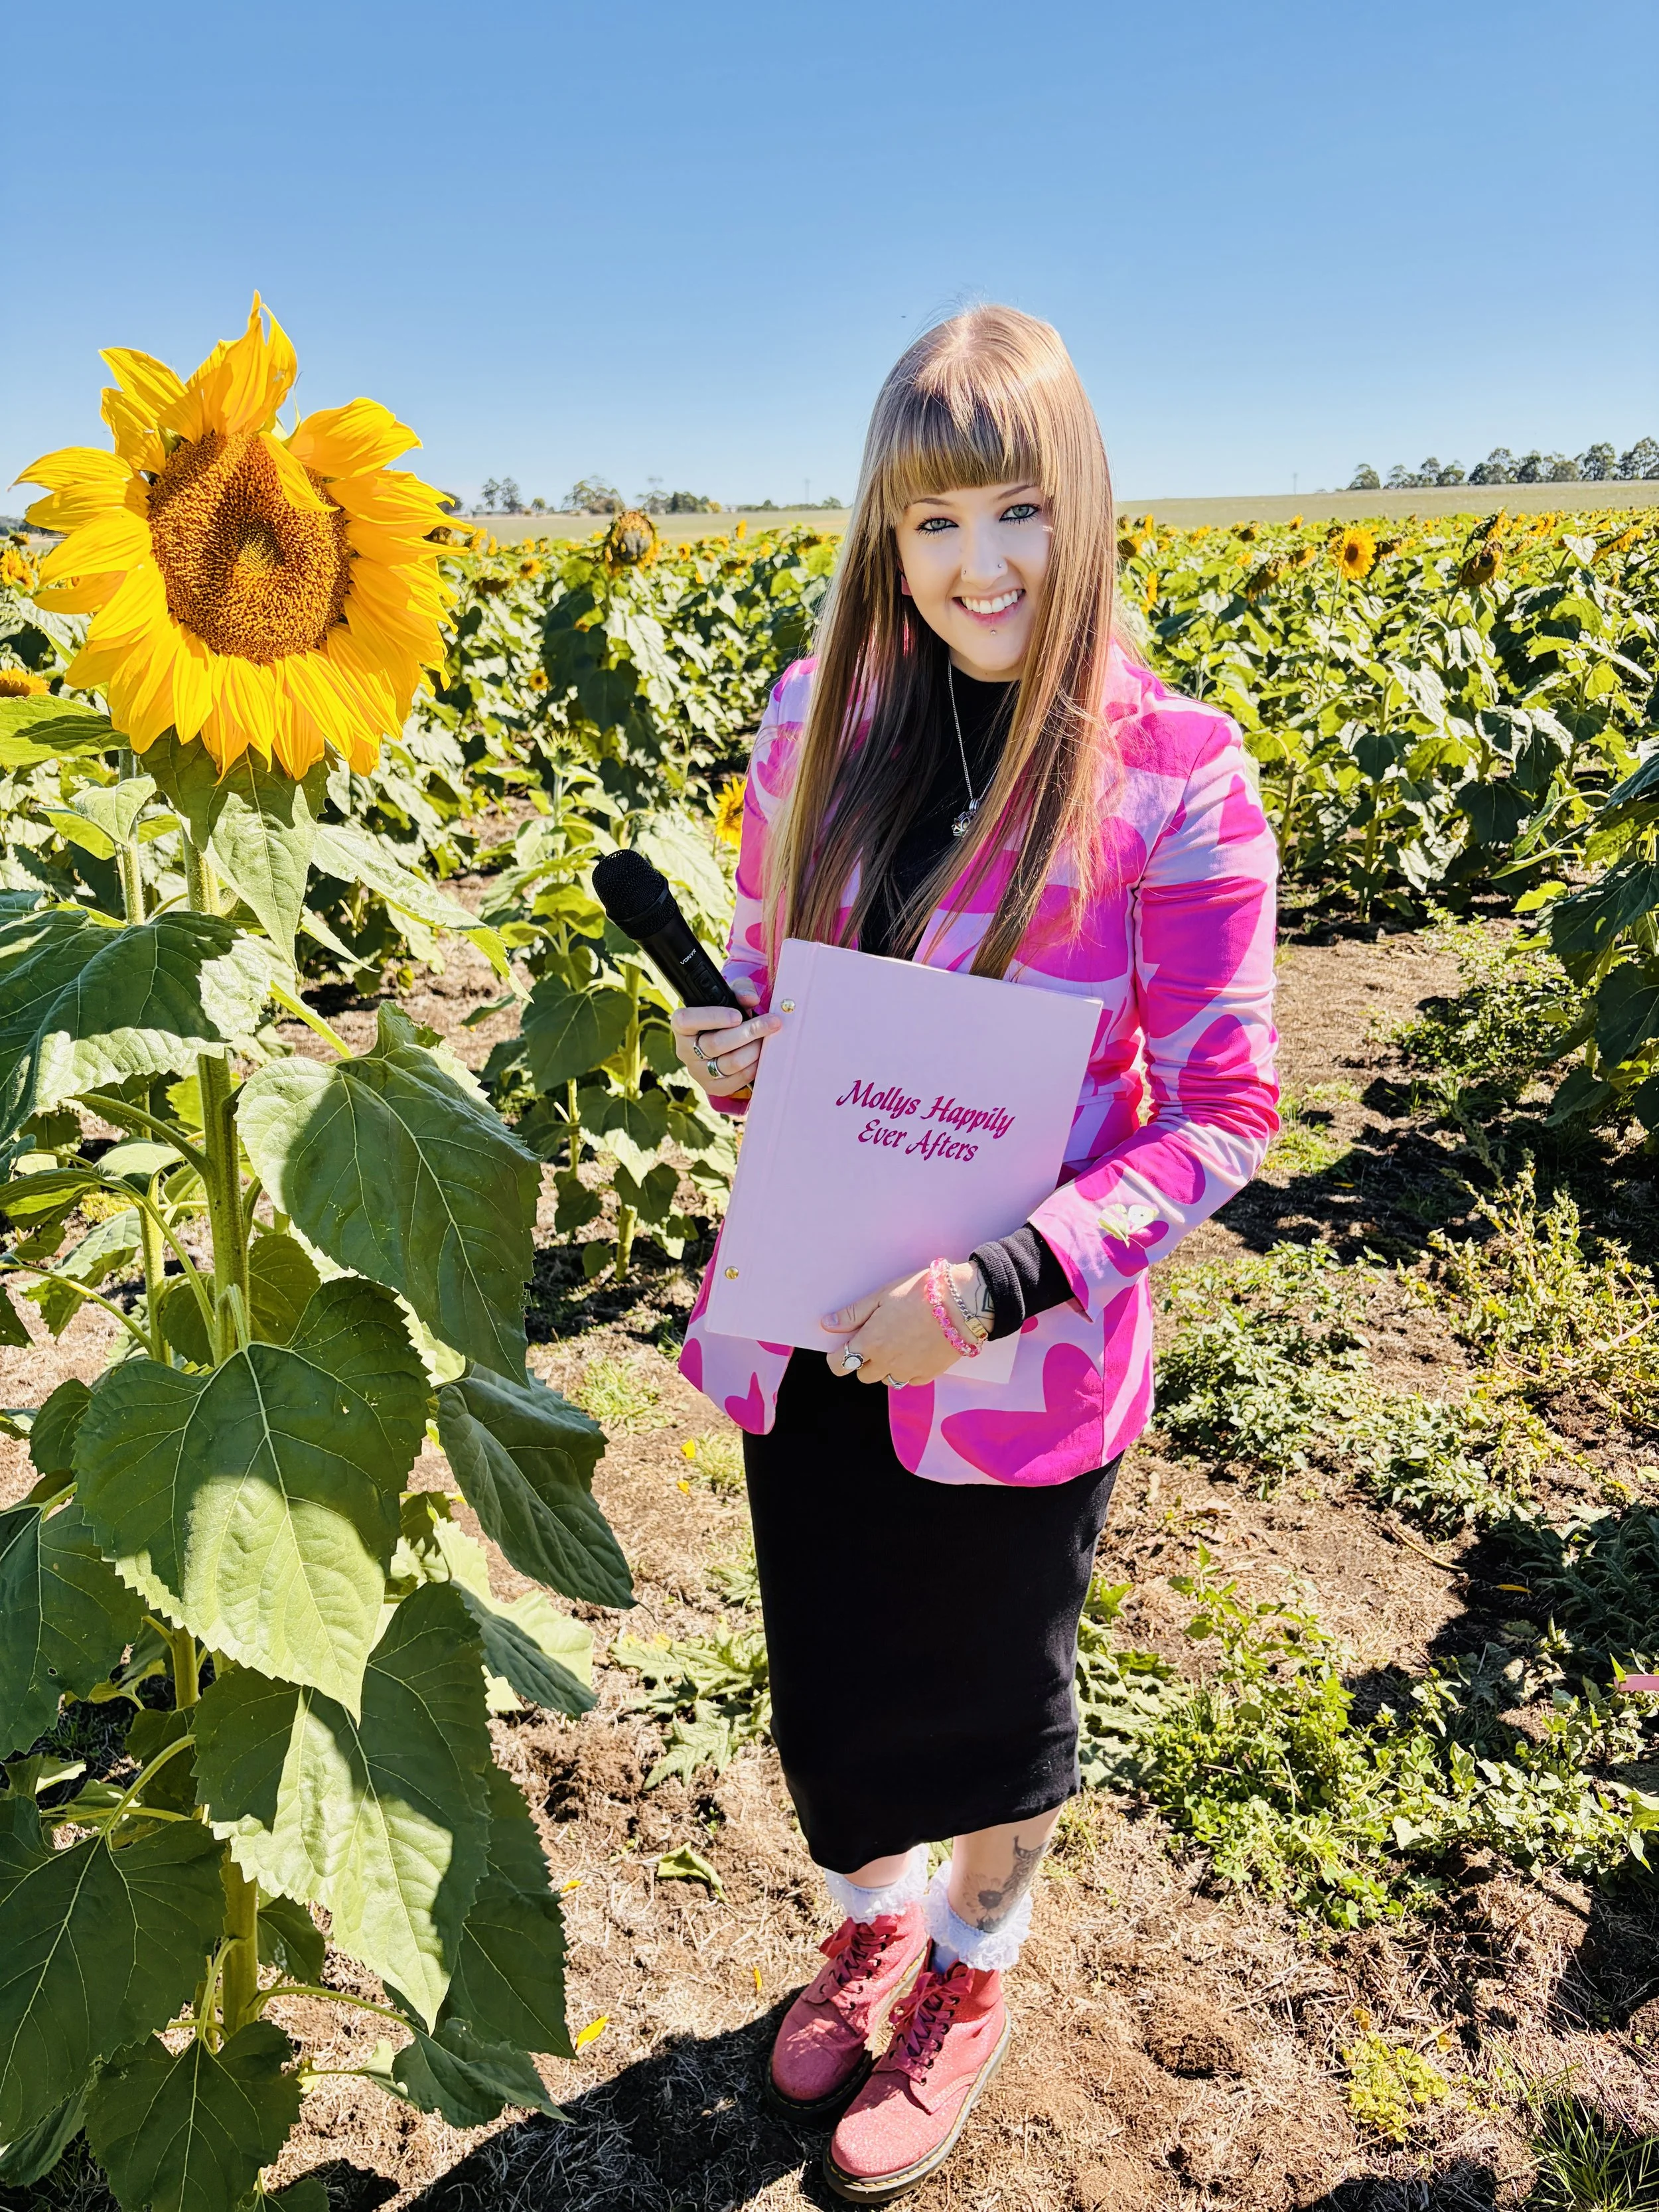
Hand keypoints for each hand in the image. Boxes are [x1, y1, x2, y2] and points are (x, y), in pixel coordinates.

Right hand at [670, 982, 780, 1096]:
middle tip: (773, 1023)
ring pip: (729, 1063)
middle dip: (749, 1032)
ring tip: (770, 1038)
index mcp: (682, 1025)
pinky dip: (754, 1067)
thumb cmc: (726, 1013)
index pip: (687, 1020)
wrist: (725, 1040)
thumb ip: (740, 991)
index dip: (713, 1017)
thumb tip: (751, 999)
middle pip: (716, 1044)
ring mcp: (698, 1071)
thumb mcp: (730, 996)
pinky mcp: (713, 1087)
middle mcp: (685, 1050)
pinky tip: (763, 1055)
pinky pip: (736, 1080)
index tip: (738, 1015)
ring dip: (755, 1050)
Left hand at [820, 1261, 986, 1386]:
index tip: (841, 1349)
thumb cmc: (919, 1294)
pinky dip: (908, 1370)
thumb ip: (852, 1315)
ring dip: (886, 1367)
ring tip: (899, 1343)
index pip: (840, 1364)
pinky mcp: (928, 1375)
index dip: (836, 1357)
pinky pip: (910, 1380)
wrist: (961, 1304)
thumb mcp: (880, 1297)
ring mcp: (908, 1372)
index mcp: (870, 1344)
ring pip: (887, 1380)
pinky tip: (916, 1350)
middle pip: (863, 1375)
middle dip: (864, 1361)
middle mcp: (886, 1363)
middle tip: (876, 1339)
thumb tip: (827, 1325)